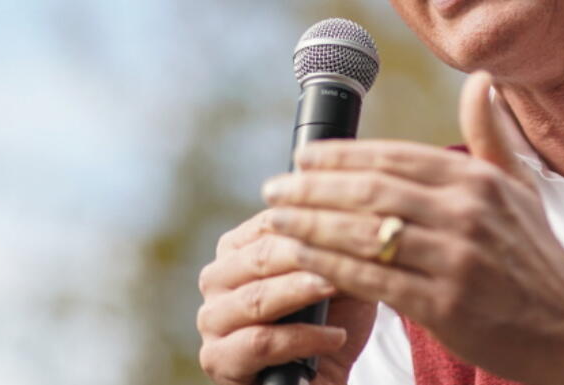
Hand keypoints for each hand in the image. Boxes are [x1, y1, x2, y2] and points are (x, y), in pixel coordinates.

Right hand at [196, 210, 375, 384]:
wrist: (324, 375)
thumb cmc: (332, 314)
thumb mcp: (342, 270)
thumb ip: (338, 236)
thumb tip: (351, 197)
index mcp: (238, 247)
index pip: (271, 221)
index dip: (312, 218)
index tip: (349, 214)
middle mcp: (217, 279)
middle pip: (259, 257)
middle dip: (305, 253)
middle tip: (345, 250)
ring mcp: (212, 320)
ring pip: (256, 299)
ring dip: (300, 291)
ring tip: (336, 287)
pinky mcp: (218, 360)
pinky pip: (260, 343)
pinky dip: (302, 338)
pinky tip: (335, 336)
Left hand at [260, 71, 563, 384]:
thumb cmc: (540, 259)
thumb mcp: (522, 188)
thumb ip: (490, 136)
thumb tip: (479, 80)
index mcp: (480, 180)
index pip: (396, 156)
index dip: (344, 155)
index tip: (305, 156)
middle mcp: (466, 212)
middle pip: (371, 190)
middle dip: (314, 187)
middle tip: (274, 186)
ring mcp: (455, 258)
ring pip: (365, 232)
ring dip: (312, 224)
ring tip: (277, 219)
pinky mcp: (444, 304)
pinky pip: (372, 279)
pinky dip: (331, 266)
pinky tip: (303, 259)